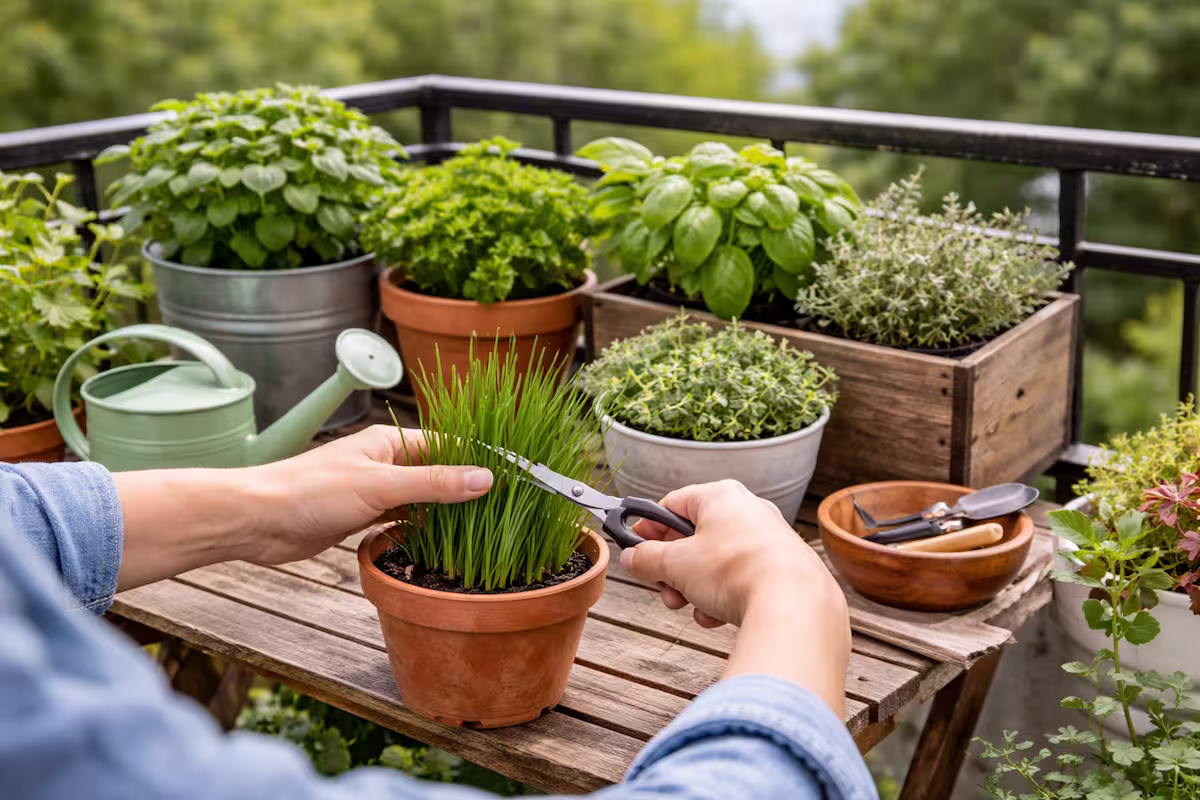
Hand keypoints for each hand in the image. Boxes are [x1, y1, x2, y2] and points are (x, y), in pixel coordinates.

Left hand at [245, 425, 492, 564]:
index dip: (480, 459)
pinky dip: (418, 530)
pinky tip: (436, 543)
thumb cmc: (310, 492)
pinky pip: (401, 520)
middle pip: (436, 473)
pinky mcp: (360, 517)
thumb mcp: (380, 486)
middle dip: (465, 489)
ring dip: (442, 512)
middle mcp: (384, 462)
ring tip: (478, 529)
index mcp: (389, 442)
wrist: (256, 521)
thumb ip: (433, 484)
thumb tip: (484, 478)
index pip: (448, 444)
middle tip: (502, 508)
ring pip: (420, 499)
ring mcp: (372, 491)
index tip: (512, 474)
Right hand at [625, 480, 850, 712]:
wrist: (794, 604)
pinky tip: (716, 617)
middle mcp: (748, 511)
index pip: (672, 504)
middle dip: (673, 569)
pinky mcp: (782, 568)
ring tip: (689, 607)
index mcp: (721, 496)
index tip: (634, 549)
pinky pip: (741, 579)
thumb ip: (647, 559)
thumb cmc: (734, 571)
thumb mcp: (676, 565)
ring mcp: (768, 540)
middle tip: (662, 588)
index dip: (648, 528)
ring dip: (695, 588)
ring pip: (716, 562)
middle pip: (695, 537)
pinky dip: (722, 597)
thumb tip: (632, 558)